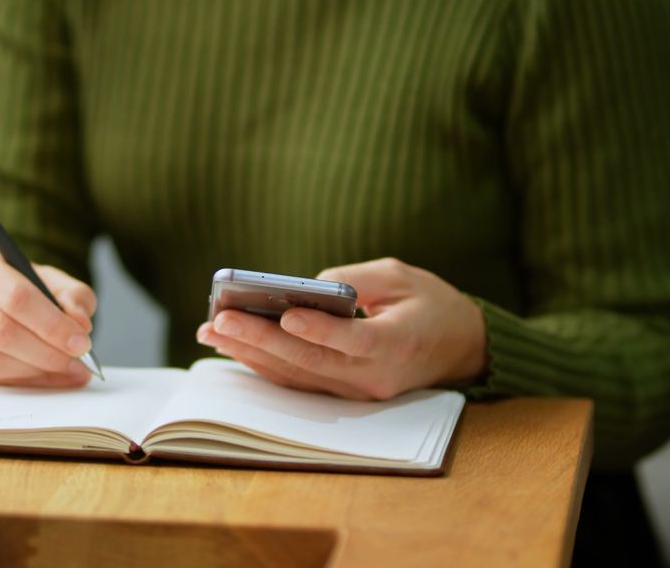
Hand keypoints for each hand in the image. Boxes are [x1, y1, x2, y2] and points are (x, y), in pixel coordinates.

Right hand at [0, 245, 96, 385]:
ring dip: (36, 370)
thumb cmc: (20, 287)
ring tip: (67, 369)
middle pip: (1, 330)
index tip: (81, 341)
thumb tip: (80, 324)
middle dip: (47, 351)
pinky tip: (46, 374)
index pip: (16, 297)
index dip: (52, 324)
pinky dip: (23, 379)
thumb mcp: (50, 280)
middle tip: (78, 360)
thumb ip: (73, 296)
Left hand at [197, 258, 486, 399]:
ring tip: (211, 330)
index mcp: (398, 343)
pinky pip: (298, 380)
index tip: (286, 315)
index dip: (319, 330)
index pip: (355, 342)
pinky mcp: (343, 394)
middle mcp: (375, 377)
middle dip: (260, 339)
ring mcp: (358, 392)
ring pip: (297, 376)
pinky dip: (263, 364)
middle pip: (311, 362)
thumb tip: (304, 289)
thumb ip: (355, 280)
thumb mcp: (401, 276)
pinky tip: (232, 345)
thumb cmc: (429, 304)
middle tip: (220, 318)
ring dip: (250, 354)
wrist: (459, 348)